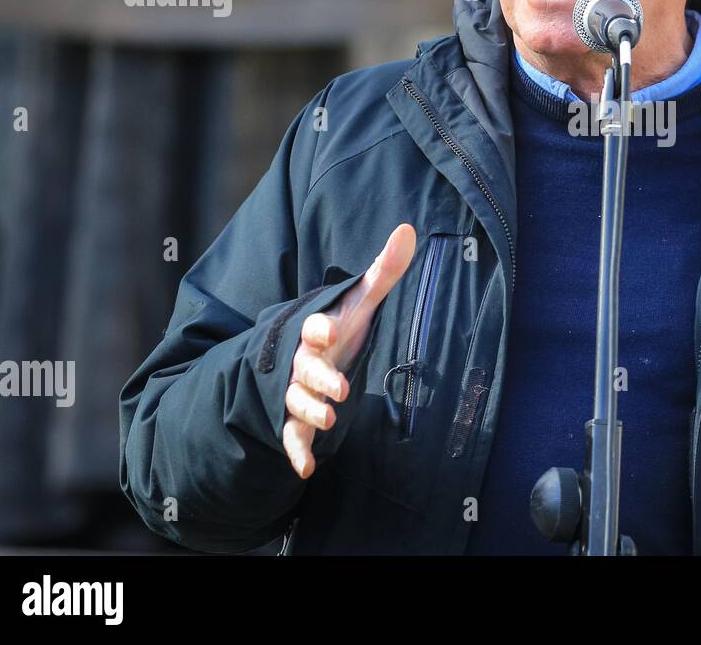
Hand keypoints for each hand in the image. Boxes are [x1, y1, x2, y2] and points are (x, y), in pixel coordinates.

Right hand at [283, 223, 415, 478]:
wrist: (301, 356)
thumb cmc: (337, 327)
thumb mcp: (360, 301)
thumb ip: (383, 271)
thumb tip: (409, 229)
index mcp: (316, 330)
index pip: (313, 325)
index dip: (318, 327)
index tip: (327, 330)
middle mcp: (302, 361)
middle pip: (306, 369)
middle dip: (319, 378)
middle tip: (340, 390)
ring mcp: (296, 391)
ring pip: (297, 402)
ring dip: (310, 412)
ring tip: (330, 421)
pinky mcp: (295, 419)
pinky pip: (291, 436)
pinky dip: (296, 452)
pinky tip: (306, 470)